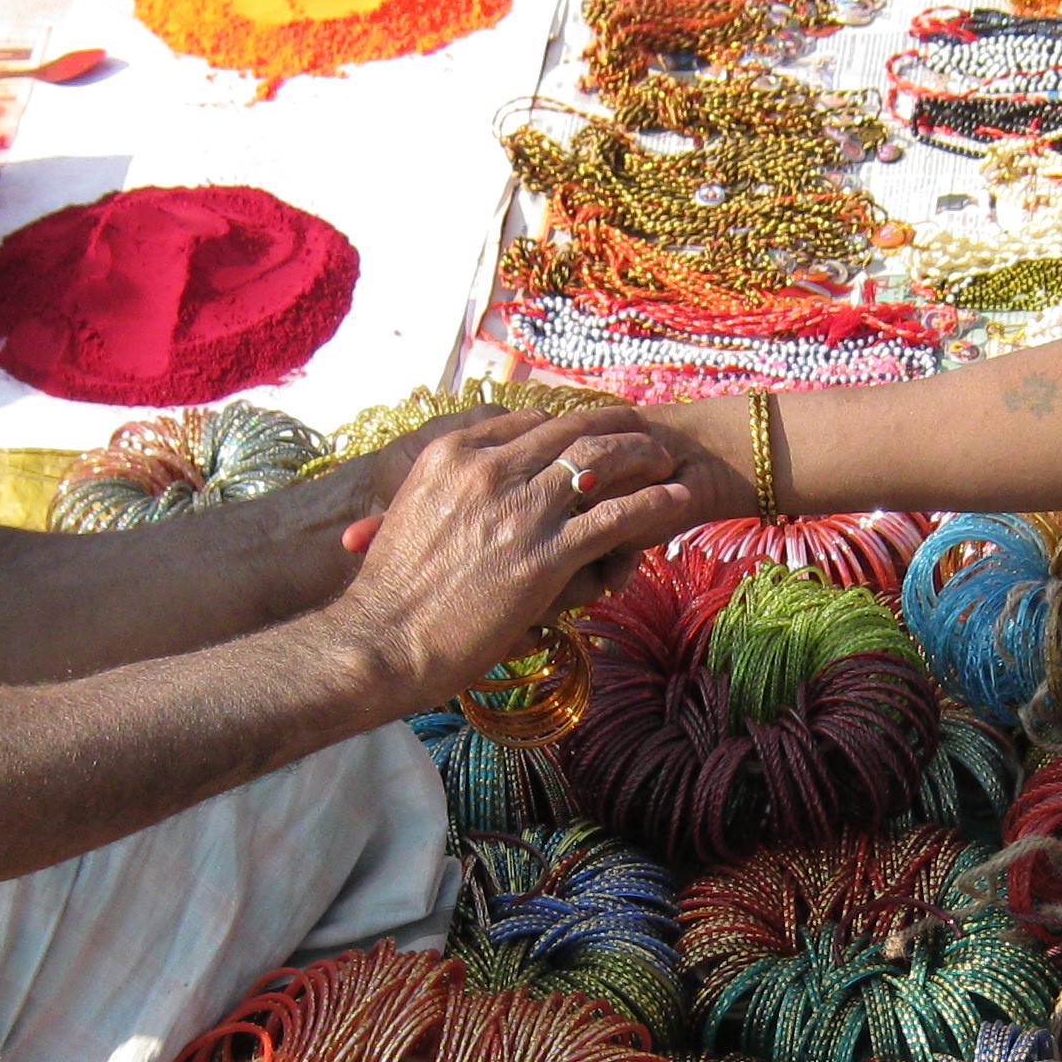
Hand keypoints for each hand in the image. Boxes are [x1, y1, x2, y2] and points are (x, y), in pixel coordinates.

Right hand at [326, 408, 690, 706]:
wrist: (383, 640)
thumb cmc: (389, 594)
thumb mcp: (406, 517)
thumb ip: (445, 493)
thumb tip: (467, 488)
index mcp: (453, 455)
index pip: (524, 421)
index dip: (562, 423)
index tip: (582, 428)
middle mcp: (489, 470)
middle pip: (568, 431)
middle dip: (610, 425)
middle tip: (638, 425)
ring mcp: (521, 511)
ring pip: (600, 463)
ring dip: (640, 454)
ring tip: (665, 455)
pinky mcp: (548, 556)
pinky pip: (617, 518)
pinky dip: (654, 503)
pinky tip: (678, 499)